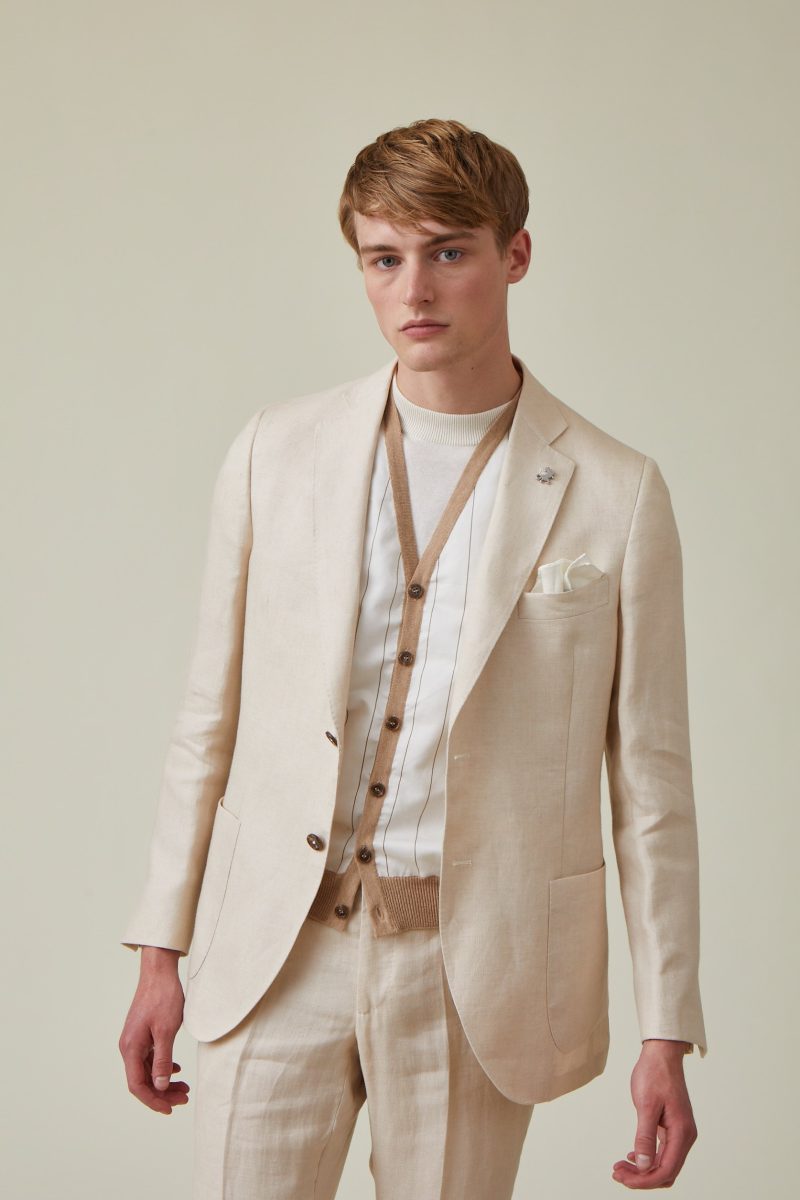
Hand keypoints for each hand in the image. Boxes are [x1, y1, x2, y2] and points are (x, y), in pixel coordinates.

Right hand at [118, 948, 189, 1114]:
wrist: (159, 972)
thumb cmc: (163, 998)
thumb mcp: (166, 1031)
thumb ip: (163, 1060)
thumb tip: (160, 1086)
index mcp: (131, 1048)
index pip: (138, 1085)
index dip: (153, 1101)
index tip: (170, 1109)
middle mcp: (129, 1047)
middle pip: (142, 1081)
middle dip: (162, 1093)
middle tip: (184, 1098)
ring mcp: (135, 1040)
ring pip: (147, 1070)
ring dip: (164, 1082)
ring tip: (185, 1087)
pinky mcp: (142, 1034)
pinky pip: (150, 1059)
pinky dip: (162, 1067)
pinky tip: (176, 1070)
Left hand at [611, 1040, 697, 1188]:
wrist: (662, 1054)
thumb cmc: (655, 1074)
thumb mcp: (646, 1105)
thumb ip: (645, 1137)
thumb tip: (643, 1165)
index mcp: (682, 1133)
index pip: (666, 1170)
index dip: (644, 1180)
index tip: (623, 1179)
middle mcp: (685, 1136)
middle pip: (666, 1171)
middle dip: (642, 1178)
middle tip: (617, 1173)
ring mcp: (680, 1132)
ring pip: (663, 1163)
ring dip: (643, 1169)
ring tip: (620, 1167)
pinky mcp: (672, 1127)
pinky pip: (662, 1152)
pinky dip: (647, 1158)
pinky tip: (631, 1156)